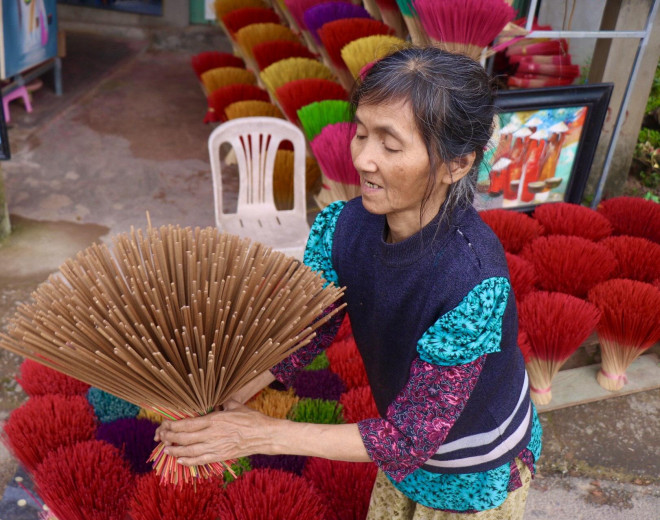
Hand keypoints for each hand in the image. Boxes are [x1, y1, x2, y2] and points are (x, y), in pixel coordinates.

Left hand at [154, 400, 276, 465]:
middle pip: (185, 437)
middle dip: (170, 437)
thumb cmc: (252, 418)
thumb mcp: (235, 405)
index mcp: (214, 419)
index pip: (188, 423)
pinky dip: (188, 461)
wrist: (264, 435)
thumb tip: (217, 400)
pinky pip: (200, 460)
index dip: (173, 425)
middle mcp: (212, 434)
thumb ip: (223, 403)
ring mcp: (216, 447)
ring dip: (175, 450)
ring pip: (190, 450)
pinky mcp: (221, 456)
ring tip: (166, 449)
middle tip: (161, 437)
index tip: (165, 424)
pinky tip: (180, 460)